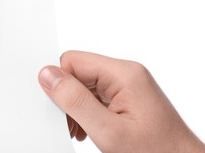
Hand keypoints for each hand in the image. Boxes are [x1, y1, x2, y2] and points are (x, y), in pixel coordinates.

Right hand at [39, 51, 204, 152]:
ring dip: (76, 107)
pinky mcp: (126, 96)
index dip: (59, 82)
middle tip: (71, 124)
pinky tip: (88, 128)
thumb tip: (48, 75)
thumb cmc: (156, 152)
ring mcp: (127, 85)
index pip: (73, 60)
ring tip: (81, 130)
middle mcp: (126, 74)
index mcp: (124, 74)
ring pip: (84, 84)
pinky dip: (85, 111)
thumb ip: (76, 101)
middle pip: (78, 71)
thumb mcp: (109, 130)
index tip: (57, 107)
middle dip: (68, 97)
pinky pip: (94, 94)